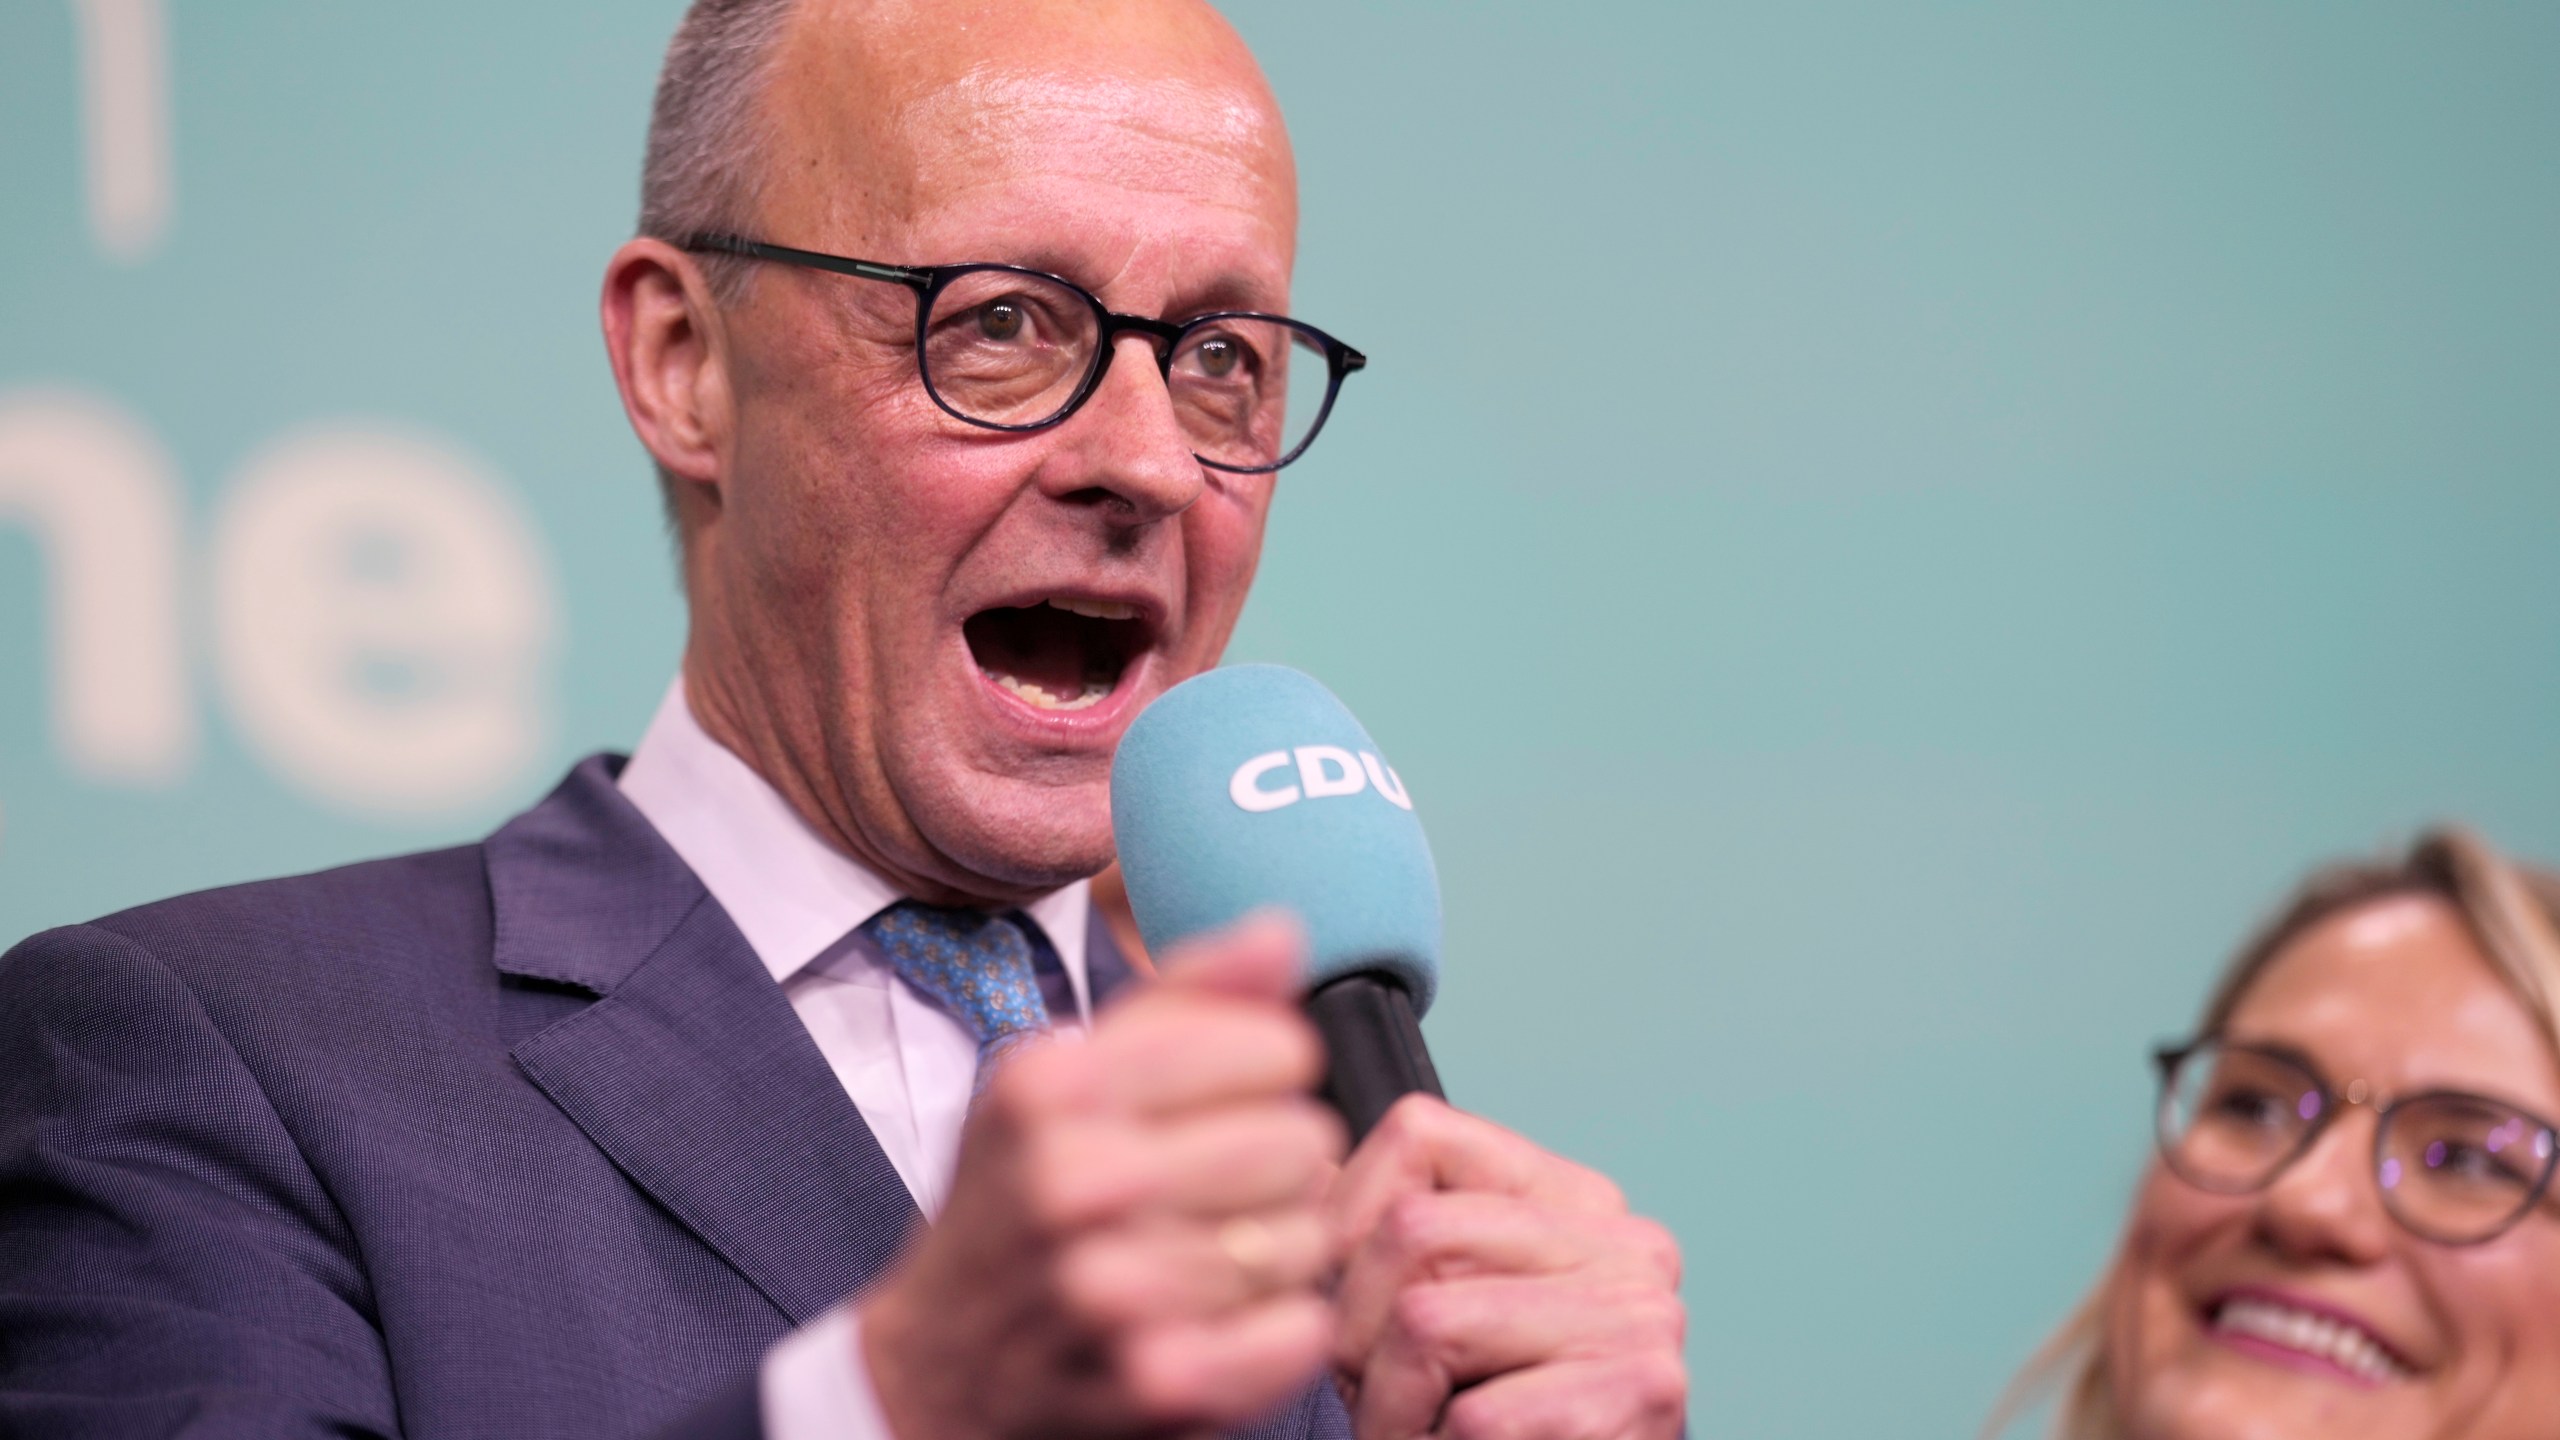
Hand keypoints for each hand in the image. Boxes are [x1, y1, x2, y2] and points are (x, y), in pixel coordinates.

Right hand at [860, 912, 1347, 1439]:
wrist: (938, 1371)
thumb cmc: (1018, 1206)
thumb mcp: (1065, 1080)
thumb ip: (1183, 999)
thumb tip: (1283, 932)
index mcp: (1054, 1086)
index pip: (1275, 1047)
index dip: (1271, 1075)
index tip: (1231, 1100)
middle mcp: (1074, 1181)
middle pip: (1301, 1140)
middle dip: (1280, 1165)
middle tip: (1223, 1190)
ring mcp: (1111, 1288)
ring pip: (1307, 1237)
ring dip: (1281, 1251)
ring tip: (1216, 1255)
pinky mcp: (1153, 1381)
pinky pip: (1299, 1330)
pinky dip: (1282, 1329)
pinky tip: (1227, 1321)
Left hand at [1328, 1098, 1685, 1439]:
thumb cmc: (1488, 1436)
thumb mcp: (1436, 1315)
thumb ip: (1389, 1231)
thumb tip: (1304, 1162)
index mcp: (1578, 1201)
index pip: (1420, 1132)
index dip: (1343, 1218)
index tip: (1342, 1298)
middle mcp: (1629, 1243)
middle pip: (1414, 1229)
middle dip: (1355, 1329)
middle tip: (1373, 1393)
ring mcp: (1643, 1318)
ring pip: (1428, 1318)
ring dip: (1387, 1404)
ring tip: (1414, 1434)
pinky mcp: (1639, 1395)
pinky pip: (1473, 1415)